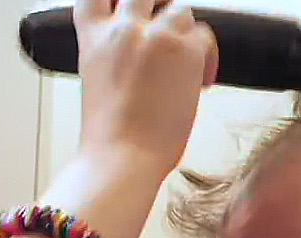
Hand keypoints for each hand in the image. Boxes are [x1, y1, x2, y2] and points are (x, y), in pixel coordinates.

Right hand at [71, 0, 217, 181]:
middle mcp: (123, 29)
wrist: (123, 159)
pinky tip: (198, 80)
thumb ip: (112, 56)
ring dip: (183, 33)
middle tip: (163, 28)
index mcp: (93, 38)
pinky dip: (206, 56)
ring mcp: (155, 36)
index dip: (113, 2)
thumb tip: (134, 56)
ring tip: (183, 62)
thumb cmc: (110, 137)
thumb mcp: (96, 83)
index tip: (122, 10)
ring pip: (179, 9)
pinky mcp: (186, 50)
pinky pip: (204, 36)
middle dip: (155, 4)